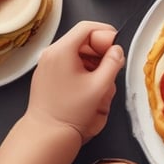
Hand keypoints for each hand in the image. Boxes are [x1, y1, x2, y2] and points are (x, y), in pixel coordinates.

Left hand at [26, 21, 124, 143]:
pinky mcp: (46, 75)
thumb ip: (113, 62)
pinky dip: (82, 66)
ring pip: (76, 50)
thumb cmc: (71, 111)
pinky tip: (89, 83)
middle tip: (112, 65)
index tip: (117, 48)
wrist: (46, 136)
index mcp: (62, 50)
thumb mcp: (100, 85)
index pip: (87, 27)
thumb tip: (117, 50)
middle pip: (82, 38)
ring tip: (101, 77)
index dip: (106, 33)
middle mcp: (51, 53)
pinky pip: (68, 61)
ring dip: (93, 59)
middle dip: (100, 49)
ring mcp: (46, 64)